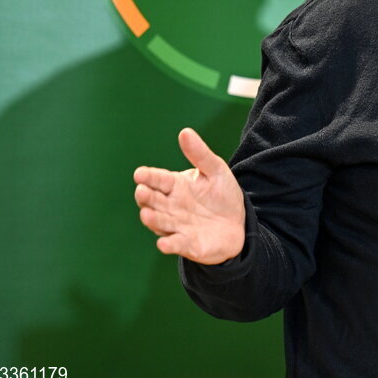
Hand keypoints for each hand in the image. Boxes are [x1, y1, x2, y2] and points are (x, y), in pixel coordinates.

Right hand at [133, 128, 245, 264]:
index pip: (157, 179)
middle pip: (152, 201)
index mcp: (175, 186)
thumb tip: (185, 132)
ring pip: (160, 222)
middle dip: (145, 197)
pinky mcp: (187, 244)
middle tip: (142, 191)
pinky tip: (164, 244)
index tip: (140, 174)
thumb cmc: (222, 195)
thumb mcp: (216, 171)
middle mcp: (170, 206)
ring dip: (153, 220)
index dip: (148, 177)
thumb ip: (200, 154)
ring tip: (147, 215)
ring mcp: (177, 226)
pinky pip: (175, 245)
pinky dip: (169, 245)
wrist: (238, 223)